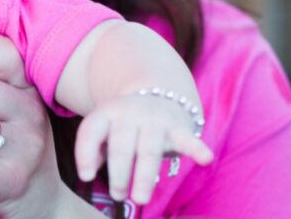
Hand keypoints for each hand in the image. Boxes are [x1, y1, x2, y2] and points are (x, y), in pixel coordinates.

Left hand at [75, 92, 213, 204]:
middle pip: (121, 146)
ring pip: (148, 150)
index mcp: (107, 112)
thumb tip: (88, 172)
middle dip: (119, 174)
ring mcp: (155, 119)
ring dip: (143, 176)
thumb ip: (94, 147)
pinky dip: (197, 149)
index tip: (86, 177)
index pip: (91, 131)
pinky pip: (187, 139)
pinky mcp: (178, 127)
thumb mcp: (105, 128)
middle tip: (118, 195)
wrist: (158, 92)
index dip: (85, 155)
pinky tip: (205, 159)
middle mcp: (130, 113)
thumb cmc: (125, 122)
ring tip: (140, 199)